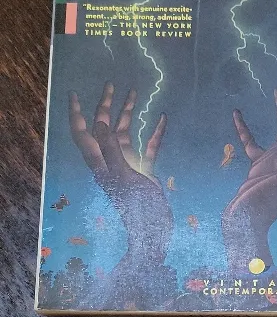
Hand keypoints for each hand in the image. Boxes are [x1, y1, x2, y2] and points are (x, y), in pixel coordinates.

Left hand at [69, 82, 172, 266]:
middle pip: (104, 127)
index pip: (83, 133)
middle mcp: (111, 159)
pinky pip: (148, 146)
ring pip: (126, 133)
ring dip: (129, 114)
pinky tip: (161, 119)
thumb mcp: (124, 176)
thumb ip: (111, 149)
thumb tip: (98, 123)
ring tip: (134, 93)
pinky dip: (154, 132)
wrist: (154, 231)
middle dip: (106, 105)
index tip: (74, 94)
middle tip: (110, 85)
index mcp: (101, 162)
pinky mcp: (144, 170)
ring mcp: (128, 164)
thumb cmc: (138, 207)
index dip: (77, 114)